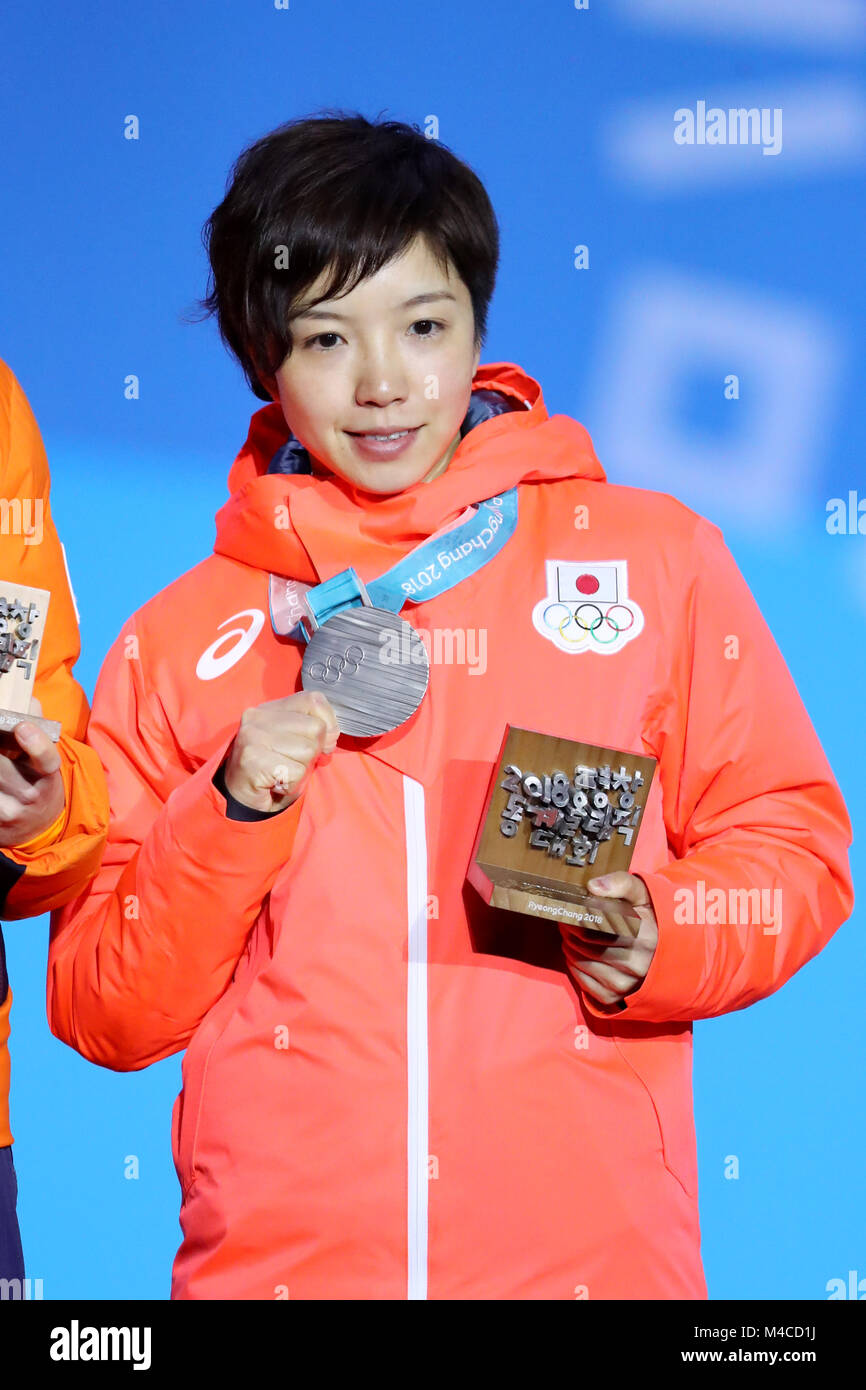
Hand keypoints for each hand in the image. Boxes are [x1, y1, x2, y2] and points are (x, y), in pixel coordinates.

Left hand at [0, 697, 64, 847]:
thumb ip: (38, 725)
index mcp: (47, 775)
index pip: (46, 760)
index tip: (23, 727)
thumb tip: (26, 698)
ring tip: (0, 754)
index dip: (36, 744)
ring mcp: (9, 812)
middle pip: (0, 768)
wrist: (37, 824)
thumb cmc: (38, 779)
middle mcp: (30, 795)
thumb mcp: (45, 756)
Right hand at [222, 690, 338, 812]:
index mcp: (269, 709)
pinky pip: (296, 771)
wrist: (239, 796)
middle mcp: (258, 718)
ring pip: (308, 750)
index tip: (320, 741)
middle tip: (292, 762)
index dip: (327, 721)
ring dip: (302, 768)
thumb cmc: (271, 768)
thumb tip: (332, 733)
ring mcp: (253, 738)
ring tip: (283, 771)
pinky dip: (293, 783)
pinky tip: (277, 782)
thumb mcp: (293, 740)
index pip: (313, 700)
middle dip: (313, 751)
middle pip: (315, 728)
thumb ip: (312, 729)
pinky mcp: (253, 760)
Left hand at [559, 871, 658, 1007]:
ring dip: (570, 947)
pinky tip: (577, 954)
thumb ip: (621, 883)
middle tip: (566, 920)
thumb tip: (592, 887)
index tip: (571, 907)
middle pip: (586, 945)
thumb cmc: (651, 916)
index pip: (598, 927)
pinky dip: (575, 967)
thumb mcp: (643, 893)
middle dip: (570, 930)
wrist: (669, 950)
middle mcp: (638, 964)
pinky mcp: (616, 997)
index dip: (578, 917)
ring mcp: (627, 984)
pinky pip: (584, 983)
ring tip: (570, 935)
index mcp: (646, 936)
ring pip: (582, 963)